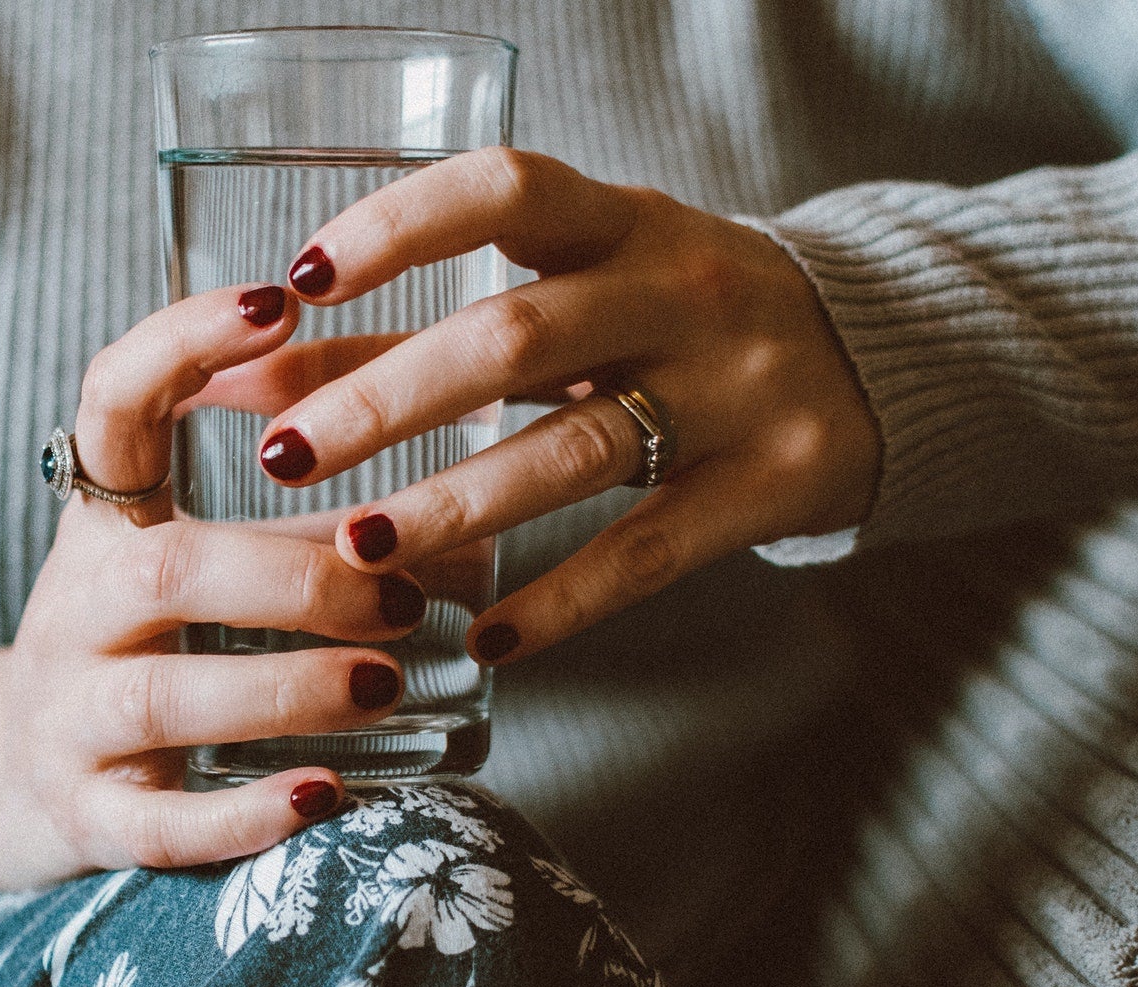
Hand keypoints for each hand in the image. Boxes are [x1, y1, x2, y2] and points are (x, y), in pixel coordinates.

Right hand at [0, 283, 425, 901]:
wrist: (15, 776)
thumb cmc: (144, 653)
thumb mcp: (199, 575)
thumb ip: (302, 539)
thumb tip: (466, 521)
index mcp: (101, 526)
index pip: (110, 405)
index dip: (182, 344)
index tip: (280, 301)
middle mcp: (69, 612)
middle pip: (164, 571)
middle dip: (292, 579)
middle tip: (401, 596)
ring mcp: (65, 721)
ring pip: (161, 697)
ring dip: (284, 686)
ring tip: (385, 683)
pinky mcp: (86, 818)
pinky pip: (159, 824)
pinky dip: (244, 815)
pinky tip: (325, 797)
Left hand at [255, 148, 881, 662]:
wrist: (880, 361)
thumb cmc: (679, 323)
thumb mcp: (576, 298)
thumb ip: (422, 331)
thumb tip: (259, 374)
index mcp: (624, 221)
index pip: (504, 191)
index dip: (398, 228)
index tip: (300, 278)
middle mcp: (681, 291)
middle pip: (517, 338)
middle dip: (389, 398)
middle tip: (284, 454)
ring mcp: (734, 391)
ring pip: (575, 451)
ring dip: (455, 504)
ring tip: (359, 550)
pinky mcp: (770, 486)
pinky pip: (647, 554)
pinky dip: (560, 603)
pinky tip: (484, 642)